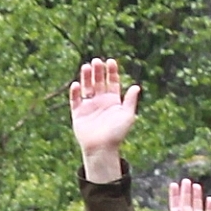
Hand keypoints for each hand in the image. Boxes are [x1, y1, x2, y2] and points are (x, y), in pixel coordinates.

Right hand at [69, 58, 138, 182]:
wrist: (102, 149)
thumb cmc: (117, 134)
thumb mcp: (127, 116)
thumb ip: (130, 101)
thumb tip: (136, 86)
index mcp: (113, 101)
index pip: (112, 82)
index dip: (111, 71)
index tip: (110, 61)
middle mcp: (100, 101)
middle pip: (98, 82)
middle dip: (98, 71)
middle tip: (96, 61)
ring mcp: (89, 106)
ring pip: (86, 87)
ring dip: (86, 77)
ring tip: (86, 67)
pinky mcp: (78, 113)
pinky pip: (75, 100)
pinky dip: (75, 92)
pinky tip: (76, 84)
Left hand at [165, 178, 210, 210]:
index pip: (175, 206)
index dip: (174, 196)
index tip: (173, 184)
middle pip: (186, 204)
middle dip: (186, 192)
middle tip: (186, 180)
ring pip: (197, 207)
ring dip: (197, 197)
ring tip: (196, 186)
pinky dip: (209, 207)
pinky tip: (209, 199)